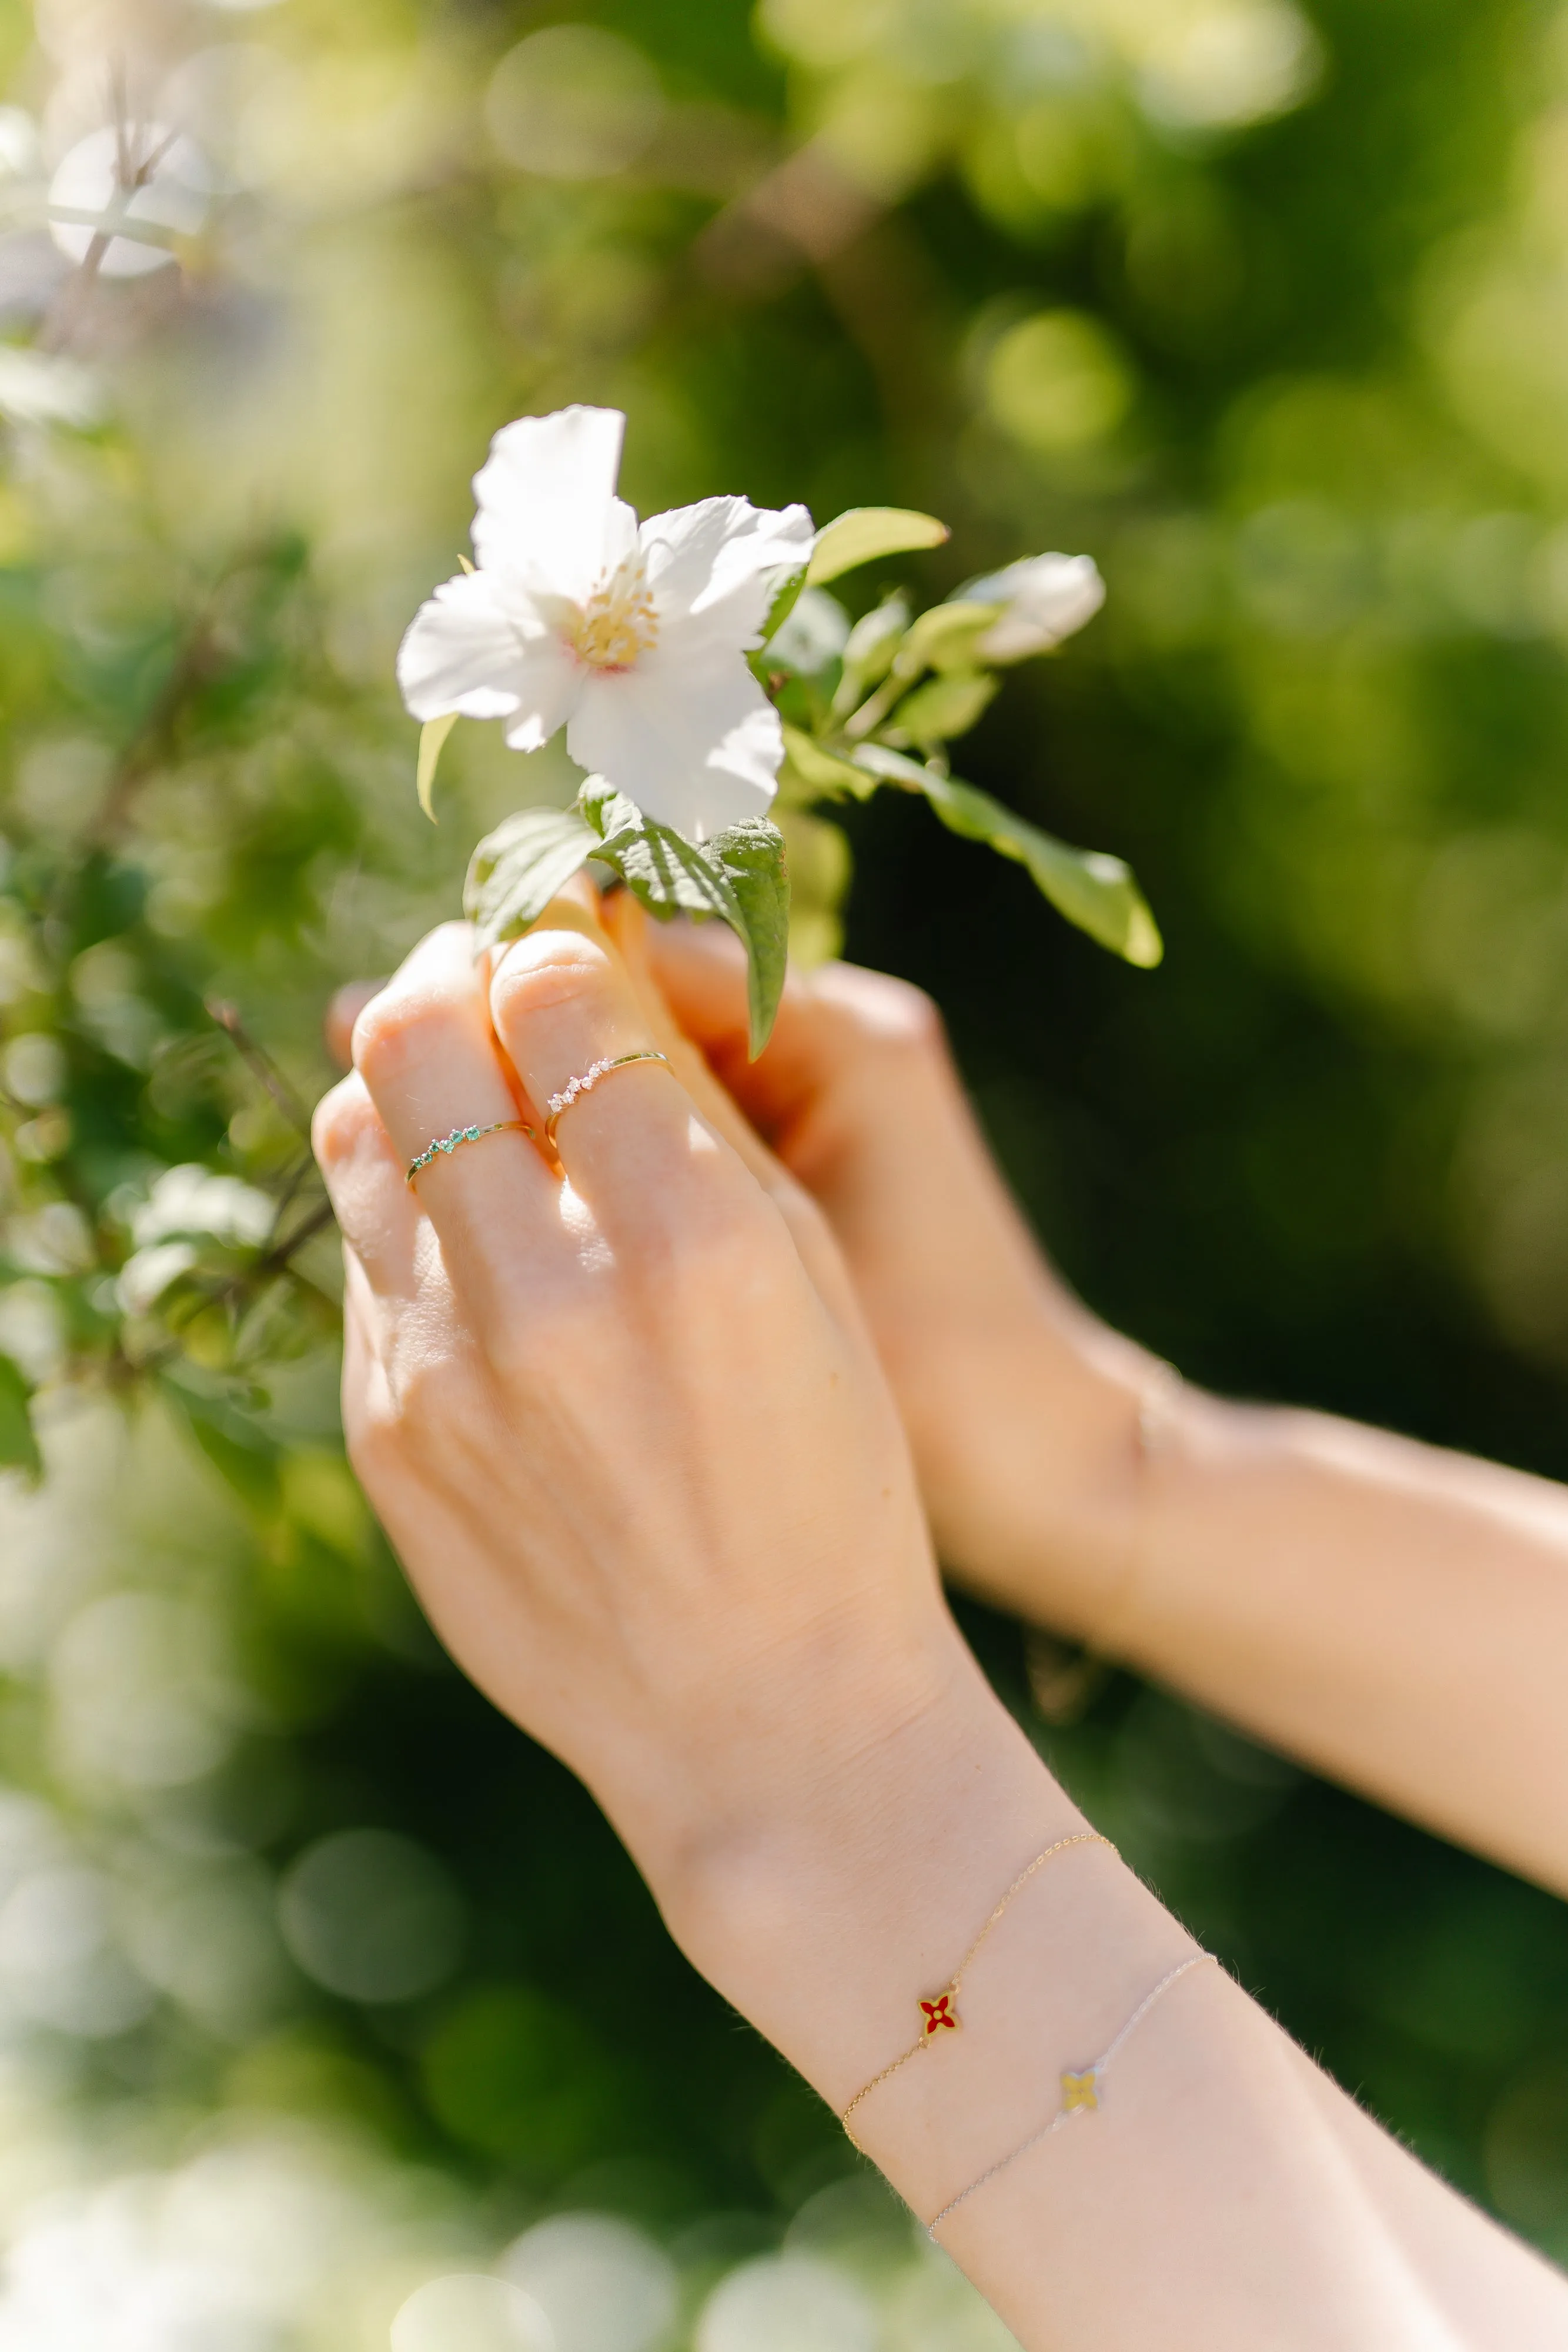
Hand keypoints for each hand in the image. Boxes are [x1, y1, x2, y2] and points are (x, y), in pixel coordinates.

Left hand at [312, 892, 1059, 2087]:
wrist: (766, 1711)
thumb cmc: (828, 1479)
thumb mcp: (807, 1271)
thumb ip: (683, 1108)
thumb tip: (578, 955)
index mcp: (689, 1238)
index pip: (552, 987)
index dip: (558, 948)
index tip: (573, 964)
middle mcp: (547, 1296)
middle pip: (416, 1031)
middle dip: (450, 977)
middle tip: (490, 991)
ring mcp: (443, 1373)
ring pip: (355, 1128)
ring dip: (408, 1082)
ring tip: (472, 1105)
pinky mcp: (384, 1434)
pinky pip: (361, 1254)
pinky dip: (410, 1208)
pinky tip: (479, 1244)